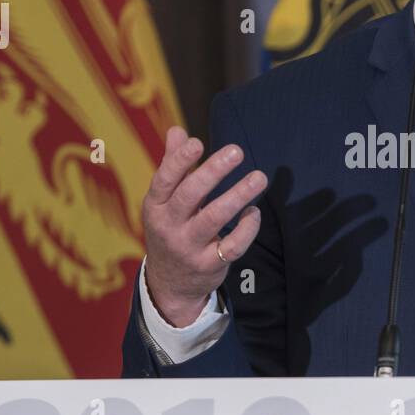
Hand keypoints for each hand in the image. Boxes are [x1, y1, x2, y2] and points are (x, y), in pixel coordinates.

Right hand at [142, 126, 266, 327]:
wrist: (169, 284)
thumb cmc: (170, 230)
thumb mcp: (163, 203)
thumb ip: (173, 166)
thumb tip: (177, 130)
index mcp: (155, 207)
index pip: (164, 180)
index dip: (179, 161)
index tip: (197, 142)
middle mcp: (169, 227)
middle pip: (190, 195)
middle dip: (213, 172)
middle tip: (237, 151)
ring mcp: (188, 248)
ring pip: (214, 219)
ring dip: (238, 195)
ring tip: (259, 177)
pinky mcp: (209, 265)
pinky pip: (232, 246)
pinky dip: (246, 228)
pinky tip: (254, 212)